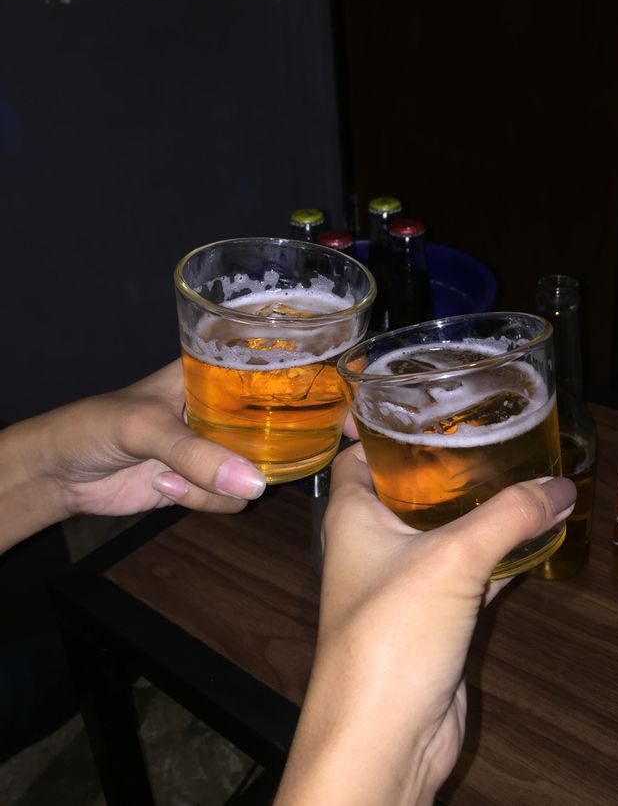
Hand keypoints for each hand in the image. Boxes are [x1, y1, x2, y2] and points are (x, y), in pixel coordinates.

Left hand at [0, 360, 265, 551]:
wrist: (59, 474)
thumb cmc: (95, 426)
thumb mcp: (146, 429)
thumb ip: (196, 454)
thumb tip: (254, 483)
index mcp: (207, 375)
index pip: (261, 369)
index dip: (286, 381)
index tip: (306, 399)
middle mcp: (218, 409)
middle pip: (269, 425)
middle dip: (267, 447)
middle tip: (255, 458)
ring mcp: (211, 448)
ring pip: (253, 471)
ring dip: (219, 484)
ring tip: (173, 477)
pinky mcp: (201, 483)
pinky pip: (227, 499)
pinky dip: (202, 501)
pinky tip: (164, 488)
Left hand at [276, 443, 575, 805]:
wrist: (387, 738)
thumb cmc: (391, 635)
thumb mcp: (453, 558)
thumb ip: (510, 515)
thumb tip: (560, 485)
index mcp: (353, 514)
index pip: (358, 452)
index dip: (383, 424)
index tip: (424, 398)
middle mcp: (373, 542)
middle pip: (409, 487)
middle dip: (448, 462)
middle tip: (492, 426)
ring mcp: (404, 581)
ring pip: (445, 530)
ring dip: (479, 508)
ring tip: (523, 468)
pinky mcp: (435, 617)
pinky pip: (469, 571)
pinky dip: (499, 553)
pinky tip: (535, 533)